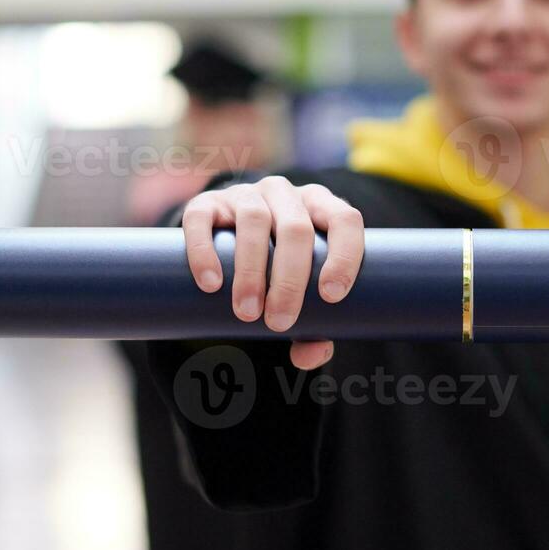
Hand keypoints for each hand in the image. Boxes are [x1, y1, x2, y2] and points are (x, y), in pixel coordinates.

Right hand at [181, 176, 363, 370]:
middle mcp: (286, 194)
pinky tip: (211, 284)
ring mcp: (245, 194)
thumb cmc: (279, 270)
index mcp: (321, 207)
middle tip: (280, 322)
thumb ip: (314, 328)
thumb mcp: (302, 293)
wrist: (228, 238)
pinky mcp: (207, 202)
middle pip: (296, 228)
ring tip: (247, 313)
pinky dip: (205, 251)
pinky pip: (203, 218)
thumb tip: (310, 355)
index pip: (345, 220)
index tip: (331, 297)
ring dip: (251, 270)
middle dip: (290, 279)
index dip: (344, 255)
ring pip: (254, 220)